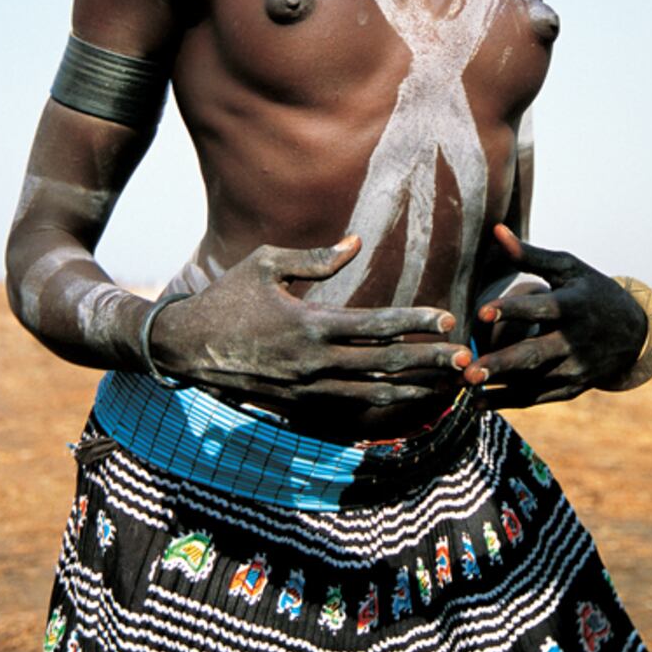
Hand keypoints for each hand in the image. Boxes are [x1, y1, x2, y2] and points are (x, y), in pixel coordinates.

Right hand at [151, 235, 471, 409]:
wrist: (185, 348)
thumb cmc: (226, 297)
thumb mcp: (265, 264)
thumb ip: (314, 258)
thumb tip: (356, 243)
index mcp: (309, 325)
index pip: (375, 326)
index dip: (415, 322)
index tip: (448, 319)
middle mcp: (313, 363)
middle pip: (384, 365)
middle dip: (428, 362)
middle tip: (466, 359)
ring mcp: (306, 390)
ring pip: (371, 394)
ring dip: (413, 389)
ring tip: (448, 385)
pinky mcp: (297, 405)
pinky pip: (347, 408)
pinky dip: (380, 404)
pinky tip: (406, 400)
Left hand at [463, 225, 647, 407]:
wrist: (633, 331)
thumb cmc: (590, 290)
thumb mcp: (567, 268)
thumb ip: (529, 255)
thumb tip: (495, 230)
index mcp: (574, 306)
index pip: (541, 308)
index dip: (512, 310)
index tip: (482, 313)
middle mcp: (575, 340)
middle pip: (535, 354)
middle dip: (502, 363)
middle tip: (469, 370)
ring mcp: (575, 368)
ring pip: (534, 382)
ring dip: (499, 386)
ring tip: (465, 386)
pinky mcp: (571, 388)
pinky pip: (537, 398)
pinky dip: (508, 401)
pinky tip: (478, 402)